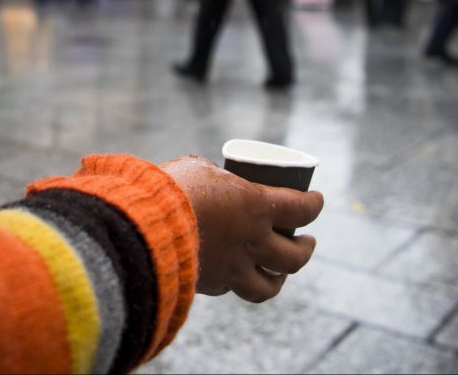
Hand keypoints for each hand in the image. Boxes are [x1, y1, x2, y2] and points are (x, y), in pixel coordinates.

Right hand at [160, 155, 322, 302]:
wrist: (142, 226)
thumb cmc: (170, 188)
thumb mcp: (198, 169)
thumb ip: (213, 177)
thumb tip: (212, 178)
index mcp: (256, 207)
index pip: (301, 209)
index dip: (315, 205)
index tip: (316, 201)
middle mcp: (252, 242)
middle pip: (294, 257)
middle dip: (305, 249)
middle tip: (306, 241)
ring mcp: (232, 268)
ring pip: (268, 286)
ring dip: (280, 278)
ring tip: (281, 272)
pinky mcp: (210, 284)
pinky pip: (232, 288)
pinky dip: (238, 282)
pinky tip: (236, 274)